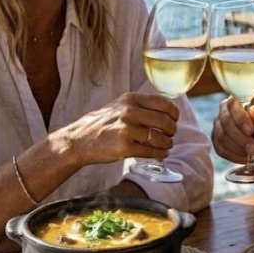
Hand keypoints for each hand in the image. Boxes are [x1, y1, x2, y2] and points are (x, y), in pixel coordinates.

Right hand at [55, 92, 178, 165]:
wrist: (79, 140)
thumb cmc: (101, 124)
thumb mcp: (118, 106)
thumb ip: (140, 106)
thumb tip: (167, 111)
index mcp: (130, 99)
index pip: (164, 104)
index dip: (174, 113)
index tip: (174, 119)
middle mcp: (129, 112)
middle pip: (165, 122)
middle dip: (171, 131)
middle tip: (170, 135)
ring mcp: (127, 130)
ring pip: (160, 138)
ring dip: (167, 144)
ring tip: (166, 145)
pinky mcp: (125, 148)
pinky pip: (151, 151)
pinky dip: (160, 154)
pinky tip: (161, 153)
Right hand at [211, 96, 253, 165]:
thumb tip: (253, 110)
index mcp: (238, 101)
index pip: (232, 105)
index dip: (239, 118)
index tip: (251, 130)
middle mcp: (224, 111)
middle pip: (225, 122)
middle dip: (240, 137)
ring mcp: (219, 126)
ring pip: (221, 137)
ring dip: (238, 147)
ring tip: (253, 152)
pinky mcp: (217, 141)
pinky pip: (220, 149)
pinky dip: (234, 155)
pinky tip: (245, 157)